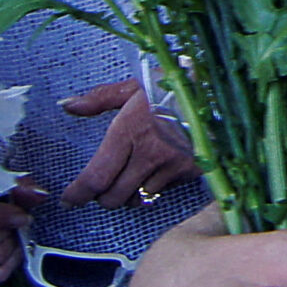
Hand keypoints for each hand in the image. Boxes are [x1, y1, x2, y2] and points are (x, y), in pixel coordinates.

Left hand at [60, 78, 200, 207]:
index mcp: (130, 131)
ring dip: (126, 196)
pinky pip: (162, 192)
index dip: (78, 194)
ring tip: (125, 182)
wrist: (218, 92)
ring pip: (137, 199)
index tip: (70, 199)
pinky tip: (151, 175)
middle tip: (99, 188)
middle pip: (114, 196)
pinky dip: (150, 189)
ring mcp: (171, 165)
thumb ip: (100, 98)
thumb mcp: (135, 86)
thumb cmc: (173, 87)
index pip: (97, 176)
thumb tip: (68, 105)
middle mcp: (149, 154)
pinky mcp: (190, 171)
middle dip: (101, 197)